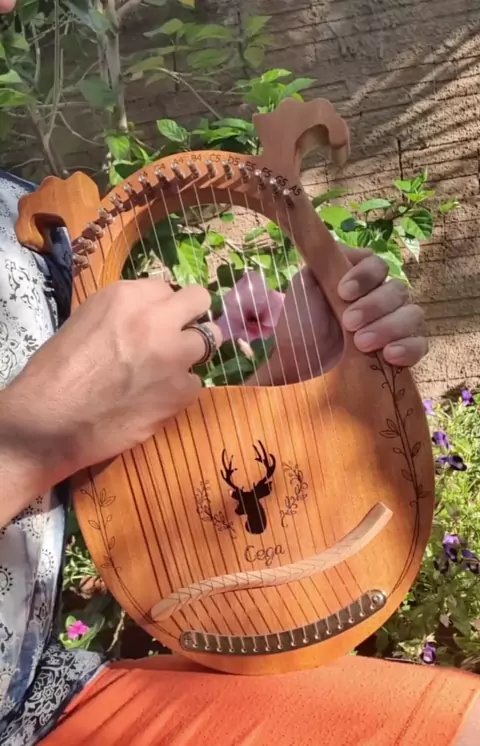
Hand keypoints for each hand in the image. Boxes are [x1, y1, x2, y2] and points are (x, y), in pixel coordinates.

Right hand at [0, 279, 221, 523]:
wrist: (51, 421)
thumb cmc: (56, 371)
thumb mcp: (86, 320)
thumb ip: (125, 312)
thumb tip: (150, 316)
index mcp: (127, 296)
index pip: (167, 288)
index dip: (161, 307)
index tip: (155, 321)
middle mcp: (157, 319)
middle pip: (199, 301)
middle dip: (190, 316)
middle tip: (176, 335)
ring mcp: (174, 355)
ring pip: (208, 341)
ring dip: (190, 353)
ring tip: (166, 370)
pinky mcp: (182, 392)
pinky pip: (195, 383)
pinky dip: (180, 390)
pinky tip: (156, 399)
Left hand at [259, 245, 426, 384]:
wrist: (297, 364)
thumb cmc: (301, 323)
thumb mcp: (305, 287)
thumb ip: (321, 262)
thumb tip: (326, 232)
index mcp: (361, 276)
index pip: (377, 265)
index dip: (364, 276)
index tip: (342, 293)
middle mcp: (383, 295)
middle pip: (397, 290)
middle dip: (374, 306)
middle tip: (349, 323)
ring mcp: (396, 322)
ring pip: (412, 314)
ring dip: (389, 327)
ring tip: (363, 344)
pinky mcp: (402, 350)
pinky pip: (420, 344)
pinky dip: (409, 348)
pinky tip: (390, 355)